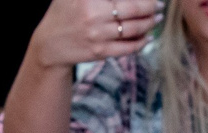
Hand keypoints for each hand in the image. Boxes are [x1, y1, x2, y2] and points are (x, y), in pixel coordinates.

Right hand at [29, 0, 161, 67]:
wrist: (48, 44)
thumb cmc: (63, 14)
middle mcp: (94, 15)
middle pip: (133, 10)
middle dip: (150, 7)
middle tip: (158, 5)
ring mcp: (98, 35)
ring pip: (133, 29)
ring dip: (149, 23)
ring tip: (156, 18)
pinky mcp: (100, 52)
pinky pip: (127, 48)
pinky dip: (141, 42)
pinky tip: (147, 37)